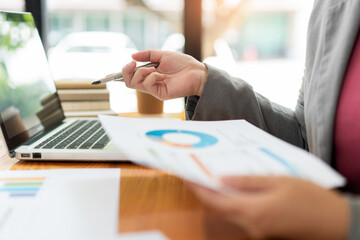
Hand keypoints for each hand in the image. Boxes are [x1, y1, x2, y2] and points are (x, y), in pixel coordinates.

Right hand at [121, 50, 207, 99]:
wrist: (197, 72)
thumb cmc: (183, 64)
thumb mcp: (162, 55)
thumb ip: (147, 55)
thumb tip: (132, 55)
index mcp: (149, 73)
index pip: (131, 76)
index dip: (119, 75)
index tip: (111, 72)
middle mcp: (149, 82)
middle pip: (127, 82)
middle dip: (125, 71)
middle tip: (132, 63)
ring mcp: (154, 89)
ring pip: (134, 84)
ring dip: (141, 72)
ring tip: (154, 69)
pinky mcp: (159, 94)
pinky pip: (147, 85)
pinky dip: (151, 76)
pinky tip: (161, 74)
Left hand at [187, 176, 349, 239]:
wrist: (334, 222)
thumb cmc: (309, 198)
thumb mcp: (278, 181)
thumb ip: (247, 181)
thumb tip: (220, 179)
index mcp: (252, 212)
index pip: (214, 201)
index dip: (196, 188)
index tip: (184, 174)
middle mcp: (250, 225)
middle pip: (218, 207)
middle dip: (203, 191)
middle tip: (194, 172)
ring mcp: (256, 230)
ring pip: (228, 211)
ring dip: (217, 196)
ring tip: (211, 175)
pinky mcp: (262, 231)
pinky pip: (241, 214)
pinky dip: (232, 201)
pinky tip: (233, 187)